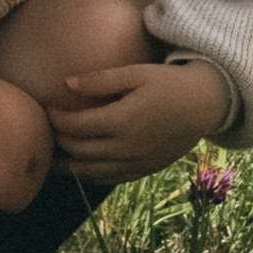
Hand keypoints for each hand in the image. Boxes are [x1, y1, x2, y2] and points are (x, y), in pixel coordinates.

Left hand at [44, 56, 231, 183]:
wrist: (205, 105)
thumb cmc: (169, 83)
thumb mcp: (136, 73)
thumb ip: (101, 80)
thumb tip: (66, 83)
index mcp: (121, 120)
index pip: (77, 125)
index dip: (57, 119)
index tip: (47, 108)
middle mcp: (125, 147)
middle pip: (80, 150)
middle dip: (59, 140)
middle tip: (47, 130)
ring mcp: (135, 162)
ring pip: (91, 171)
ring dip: (68, 166)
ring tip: (50, 160)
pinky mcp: (144, 170)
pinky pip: (110, 179)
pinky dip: (91, 175)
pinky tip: (81, 170)